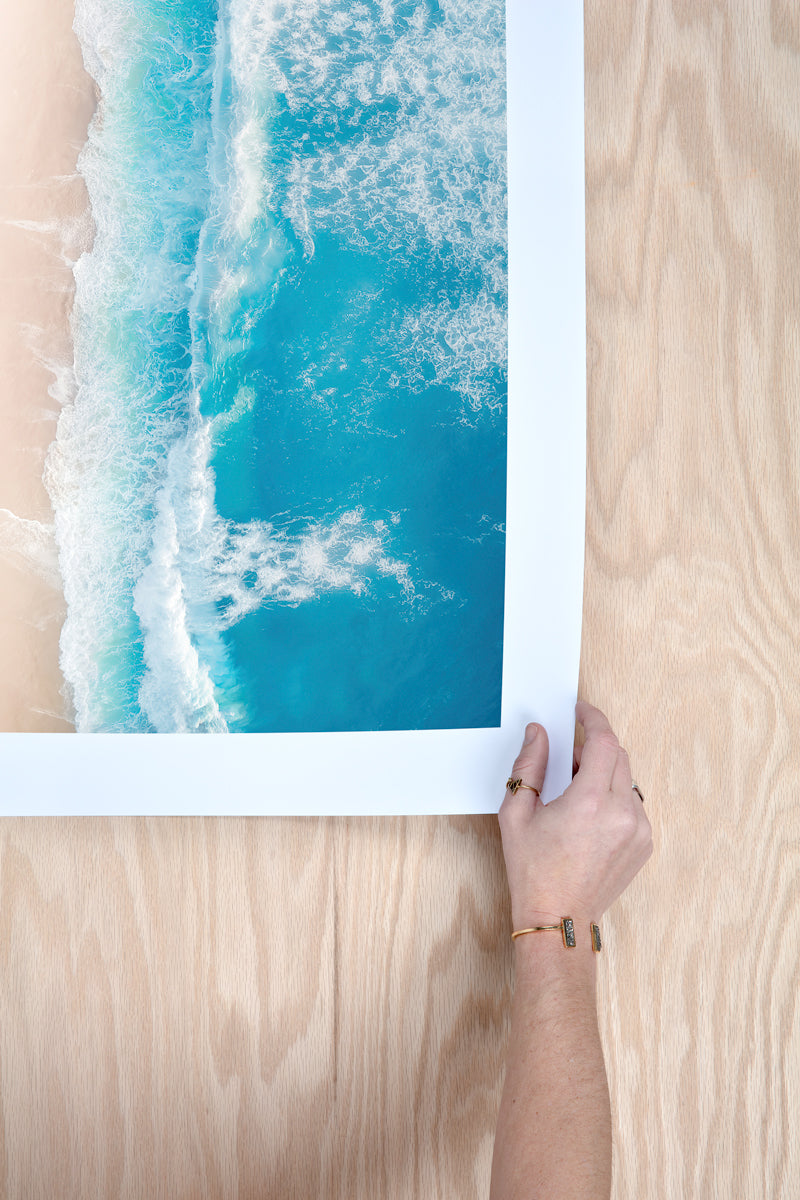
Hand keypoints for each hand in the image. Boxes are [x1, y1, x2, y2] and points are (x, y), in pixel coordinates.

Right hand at [498, 700, 652, 929]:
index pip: (603, 741)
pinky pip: (633, 803)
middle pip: (618, 755)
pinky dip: (614, 797)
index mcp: (589, 801)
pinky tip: (590, 816)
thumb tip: (539, 733)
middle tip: (567, 756)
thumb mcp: (516, 813)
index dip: (592, 718)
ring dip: (604, 773)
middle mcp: (621, 813)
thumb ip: (529, 765)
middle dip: (594, 746)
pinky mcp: (645, 843)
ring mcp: (639, 829)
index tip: (581, 711)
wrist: (557, 917)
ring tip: (576, 792)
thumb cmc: (533, 870)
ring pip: (626, 779)